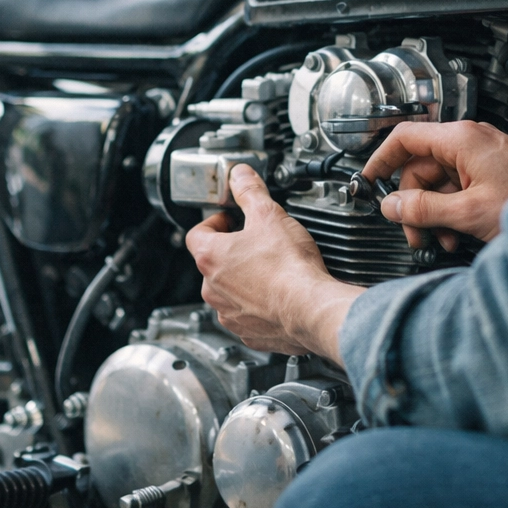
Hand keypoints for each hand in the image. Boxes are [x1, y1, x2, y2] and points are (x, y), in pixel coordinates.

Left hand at [186, 165, 362, 361]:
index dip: (214, 223)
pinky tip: (277, 293)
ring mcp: (229, 313)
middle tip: (255, 241)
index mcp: (211, 257)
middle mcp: (213, 289)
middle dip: (232, 250)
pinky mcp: (248, 332)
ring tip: (269, 268)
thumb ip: (250, 191)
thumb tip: (240, 175)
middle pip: (213, 262)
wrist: (310, 309)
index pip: (197, 234)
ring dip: (243, 279)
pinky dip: (257, 304)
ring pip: (228, 290)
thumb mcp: (269, 215)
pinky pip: (246, 314)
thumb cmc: (289, 267)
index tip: (230, 220)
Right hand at [362, 120, 507, 250]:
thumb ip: (425, 209)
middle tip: (414, 232)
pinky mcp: (492, 174)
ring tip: (442, 239)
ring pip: (439, 183)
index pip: (405, 137)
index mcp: (461, 139)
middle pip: (420, 168)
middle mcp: (470, 142)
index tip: (368, 181)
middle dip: (414, 203)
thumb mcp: (468, 212)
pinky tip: (458, 234)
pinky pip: (459, 189)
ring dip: (434, 213)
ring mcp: (481, 158)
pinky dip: (452, 212)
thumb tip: (393, 207)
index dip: (381, 159)